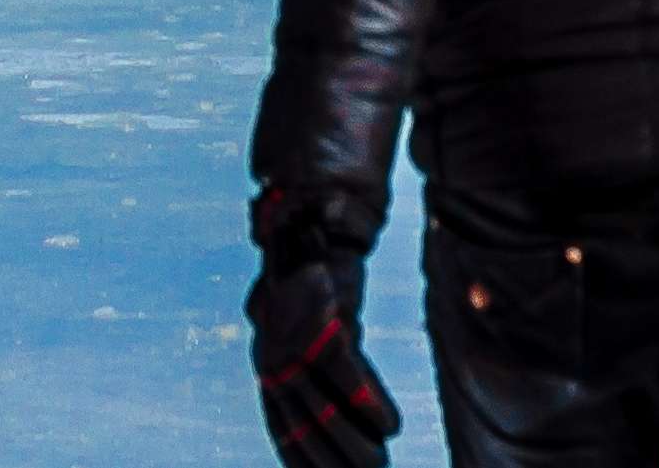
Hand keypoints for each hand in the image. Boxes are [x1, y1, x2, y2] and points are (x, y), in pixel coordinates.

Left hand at [246, 192, 399, 467]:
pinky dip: (367, 401)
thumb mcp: (302, 321)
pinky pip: (347, 372)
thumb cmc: (310, 272)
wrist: (310, 216)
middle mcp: (275, 356)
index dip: (300, 457)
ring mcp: (297, 338)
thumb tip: (331, 392)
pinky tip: (389, 425)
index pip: (281, 425)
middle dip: (332, 460)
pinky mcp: (325, 319)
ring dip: (354, 442)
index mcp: (269, 361)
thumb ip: (308, 356)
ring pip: (325, 406)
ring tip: (379, 467)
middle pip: (304, 424)